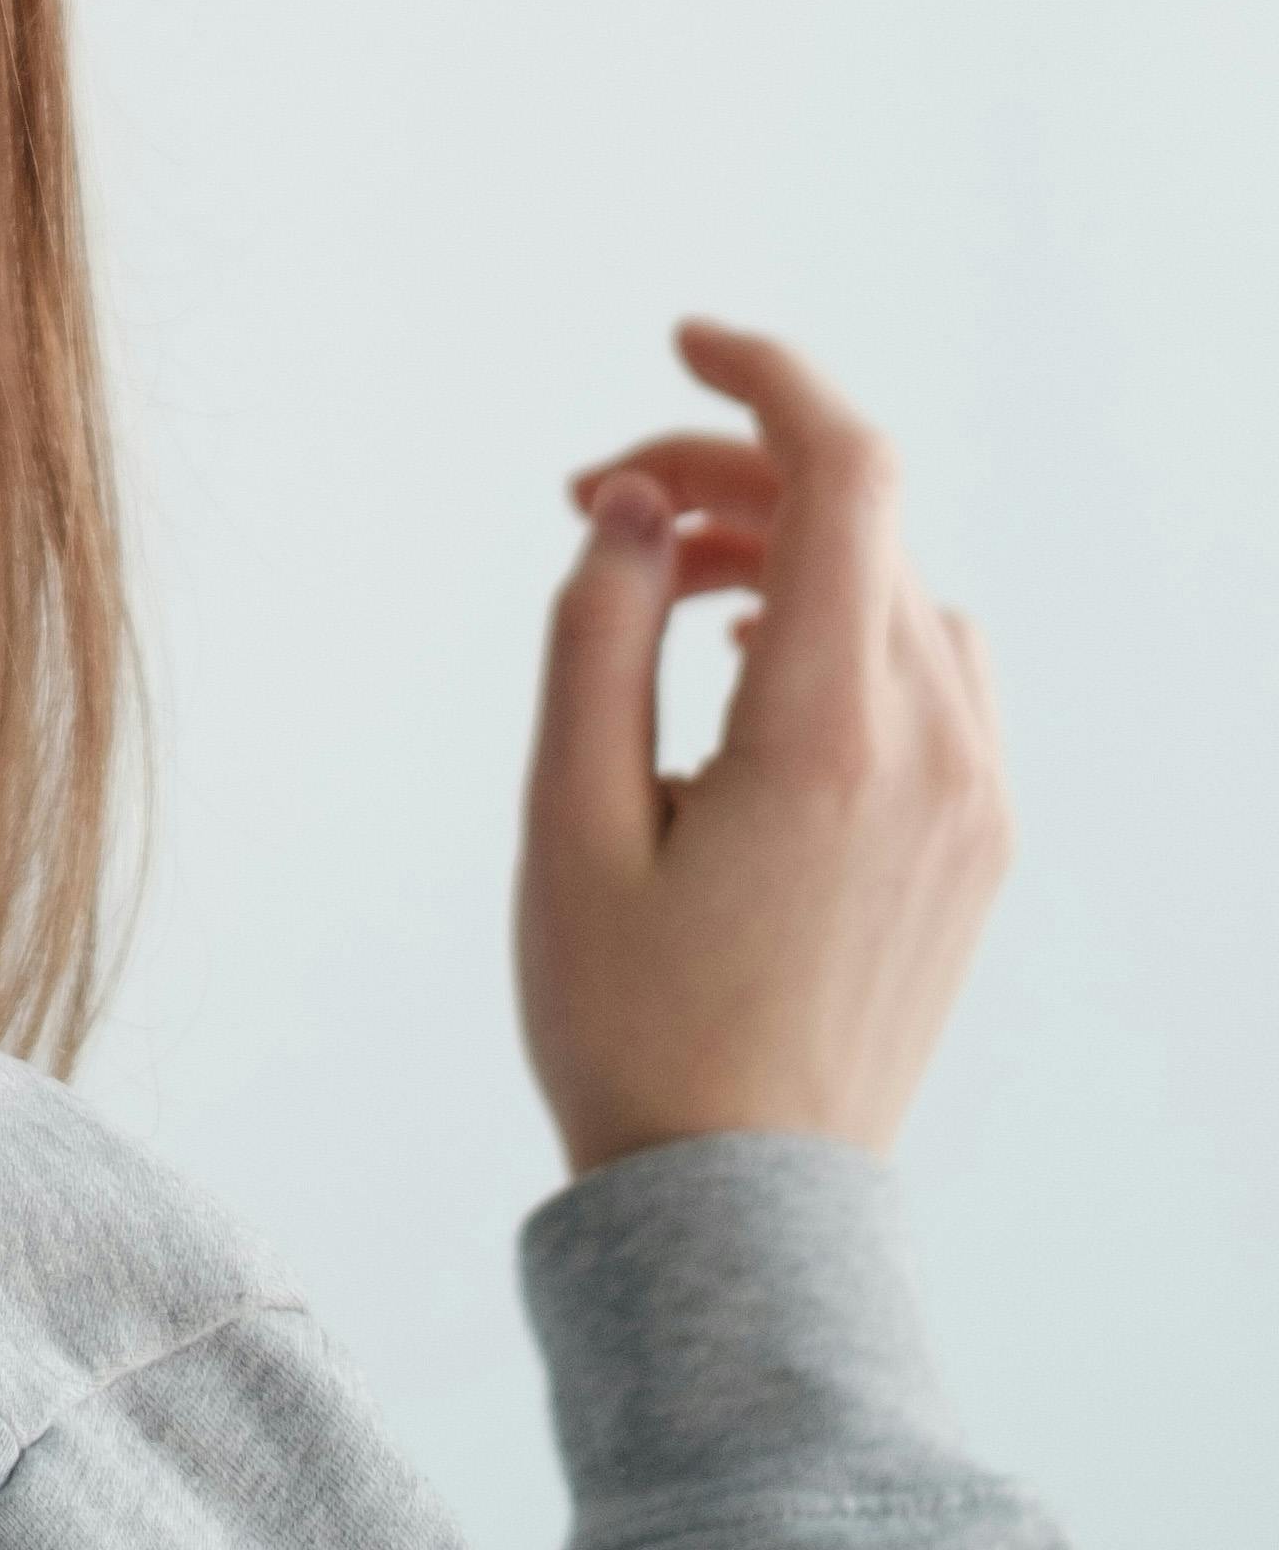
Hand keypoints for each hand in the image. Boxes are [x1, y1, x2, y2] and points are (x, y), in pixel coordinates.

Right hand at [515, 321, 1010, 1175]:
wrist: (741, 1205)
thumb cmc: (632, 1023)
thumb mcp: (565, 821)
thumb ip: (599, 633)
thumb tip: (643, 507)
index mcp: (827, 732)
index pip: (845, 473)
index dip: (765, 376)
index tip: (680, 344)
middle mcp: (934, 747)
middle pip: (860, 522)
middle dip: (727, 477)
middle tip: (596, 507)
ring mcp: (978, 796)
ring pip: (898, 589)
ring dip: (787, 553)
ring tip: (665, 602)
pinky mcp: (984, 840)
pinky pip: (931, 671)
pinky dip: (843, 628)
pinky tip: (748, 681)